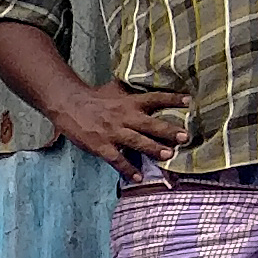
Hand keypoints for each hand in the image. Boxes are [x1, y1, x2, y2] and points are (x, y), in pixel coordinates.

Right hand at [44, 82, 190, 176]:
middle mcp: (124, 117)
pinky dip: (128, 169)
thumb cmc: (94, 97)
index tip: (189, 101)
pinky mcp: (101, 146)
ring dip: (153, 149)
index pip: (155, 98)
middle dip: (168, 131)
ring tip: (168, 155)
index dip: (172, 99)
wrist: (68, 105)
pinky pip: (117, 160)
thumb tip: (147, 80)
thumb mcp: (115, 88)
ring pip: (137, 142)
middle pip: (150, 124)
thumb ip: (132, 90)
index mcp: (129, 102)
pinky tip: (138, 178)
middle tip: (184, 137)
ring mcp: (113, 133)